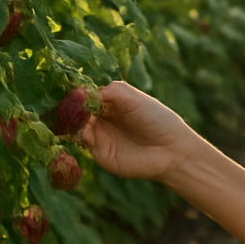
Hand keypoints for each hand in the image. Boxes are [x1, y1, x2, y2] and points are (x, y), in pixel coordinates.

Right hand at [78, 81, 192, 181]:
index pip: (87, 94)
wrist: (171, 151)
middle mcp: (102, 118)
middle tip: (73, 103)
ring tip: (80, 115)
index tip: (78, 90)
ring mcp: (99, 135)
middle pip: (78, 110)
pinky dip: (78, 133)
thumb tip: (86, 93)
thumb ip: (112, 91)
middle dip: (74, 106)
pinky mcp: (99, 153)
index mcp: (111, 102)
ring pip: (76, 125)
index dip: (81, 92)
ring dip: (74, 119)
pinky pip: (82, 141)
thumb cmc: (157, 120)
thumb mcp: (134, 99)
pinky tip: (83, 128)